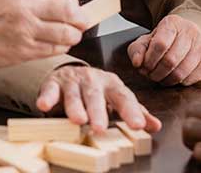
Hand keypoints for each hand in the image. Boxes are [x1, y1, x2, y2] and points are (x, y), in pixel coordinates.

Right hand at [0, 0, 89, 69]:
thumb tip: (68, 4)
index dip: (75, 2)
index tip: (76, 8)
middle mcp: (26, 7)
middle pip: (69, 12)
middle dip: (81, 20)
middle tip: (82, 24)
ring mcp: (26, 29)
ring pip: (65, 33)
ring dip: (74, 36)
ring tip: (72, 36)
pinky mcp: (24, 50)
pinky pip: (54, 49)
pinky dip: (61, 48)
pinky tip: (58, 45)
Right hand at [36, 65, 161, 133]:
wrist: (71, 73)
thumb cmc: (98, 90)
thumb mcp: (117, 98)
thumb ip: (135, 112)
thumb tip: (156, 126)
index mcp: (112, 84)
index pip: (123, 97)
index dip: (131, 111)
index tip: (138, 126)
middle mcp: (93, 80)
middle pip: (96, 96)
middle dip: (98, 111)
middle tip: (100, 128)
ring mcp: (73, 81)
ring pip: (74, 94)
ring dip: (75, 107)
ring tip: (78, 120)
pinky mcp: (54, 84)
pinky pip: (50, 90)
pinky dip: (47, 97)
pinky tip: (44, 105)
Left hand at [127, 15, 200, 85]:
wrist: (187, 36)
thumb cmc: (164, 40)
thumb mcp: (146, 41)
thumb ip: (137, 50)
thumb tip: (137, 63)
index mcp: (172, 23)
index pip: (160, 44)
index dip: (150, 60)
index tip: (144, 66)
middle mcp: (190, 30)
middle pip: (171, 60)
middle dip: (157, 73)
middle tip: (151, 75)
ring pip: (182, 72)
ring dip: (167, 80)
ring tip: (161, 78)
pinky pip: (193, 78)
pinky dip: (180, 82)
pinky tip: (174, 77)